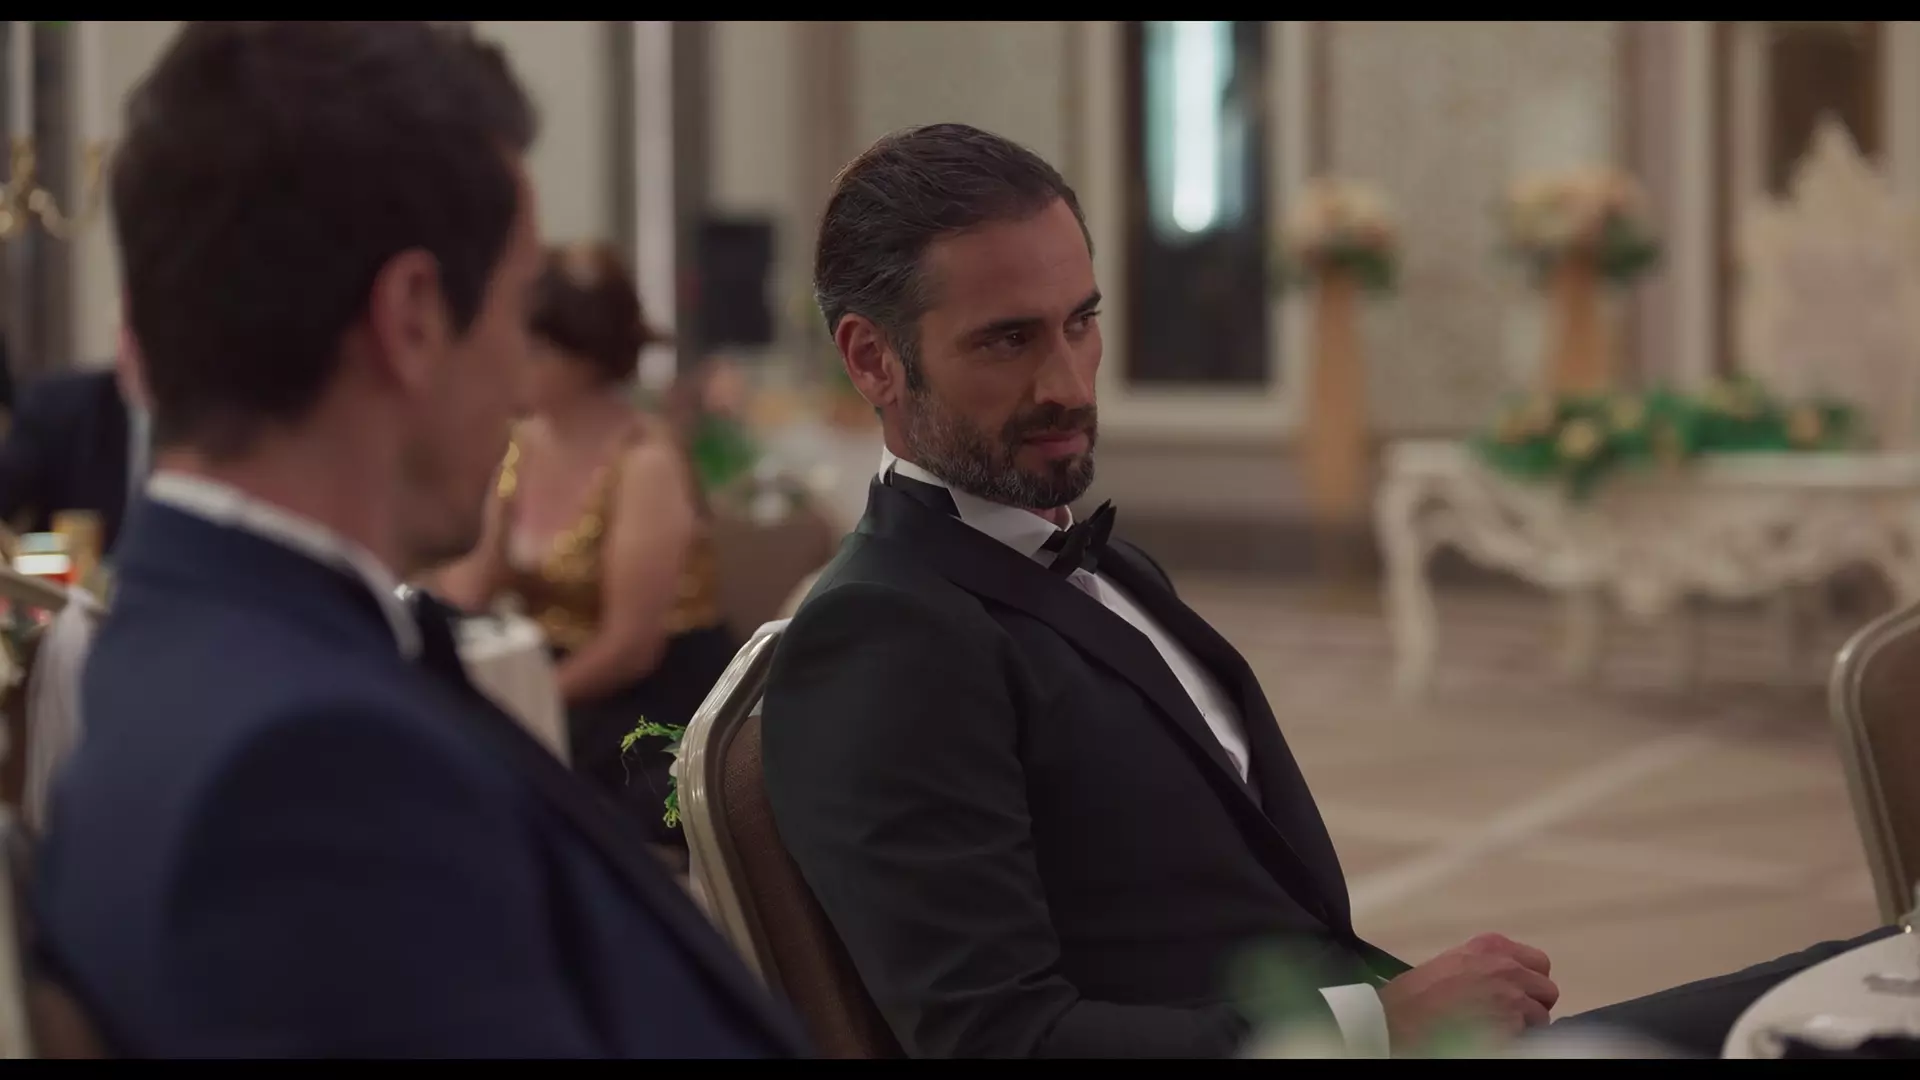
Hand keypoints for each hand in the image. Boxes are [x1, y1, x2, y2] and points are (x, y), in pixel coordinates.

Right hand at [1378, 932, 1558, 1052]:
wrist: (1395, 1020)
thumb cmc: (1413, 995)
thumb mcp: (1451, 963)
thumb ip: (1483, 965)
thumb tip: (1501, 982)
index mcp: (1491, 947)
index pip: (1538, 962)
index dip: (1529, 981)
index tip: (1517, 992)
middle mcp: (1507, 967)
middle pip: (1547, 989)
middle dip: (1533, 1004)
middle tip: (1511, 1015)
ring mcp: (1512, 997)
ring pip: (1541, 1017)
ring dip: (1525, 1027)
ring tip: (1497, 1030)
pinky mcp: (1511, 1026)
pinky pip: (1529, 1038)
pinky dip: (1515, 1041)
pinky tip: (1492, 1039)